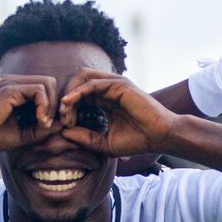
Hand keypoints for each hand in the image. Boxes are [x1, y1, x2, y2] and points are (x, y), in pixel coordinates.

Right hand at [0, 74, 61, 153]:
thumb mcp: (25, 134)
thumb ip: (43, 128)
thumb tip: (63, 123)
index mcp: (17, 90)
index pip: (46, 88)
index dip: (55, 106)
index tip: (54, 125)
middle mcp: (15, 82)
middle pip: (51, 83)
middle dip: (57, 103)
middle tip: (54, 124)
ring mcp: (12, 83)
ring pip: (48, 83)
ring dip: (51, 106)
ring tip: (44, 124)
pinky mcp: (10, 89)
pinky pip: (39, 90)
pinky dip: (44, 106)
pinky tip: (39, 120)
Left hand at [59, 72, 179, 156]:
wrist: (161, 137)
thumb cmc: (137, 141)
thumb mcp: (104, 143)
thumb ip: (84, 137)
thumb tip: (62, 133)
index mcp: (105, 101)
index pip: (79, 96)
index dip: (67, 109)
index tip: (61, 125)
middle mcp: (109, 89)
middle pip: (77, 83)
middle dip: (65, 99)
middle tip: (60, 118)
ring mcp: (115, 84)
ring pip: (82, 78)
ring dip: (69, 93)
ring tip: (64, 111)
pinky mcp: (120, 85)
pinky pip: (92, 83)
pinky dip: (78, 92)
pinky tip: (69, 104)